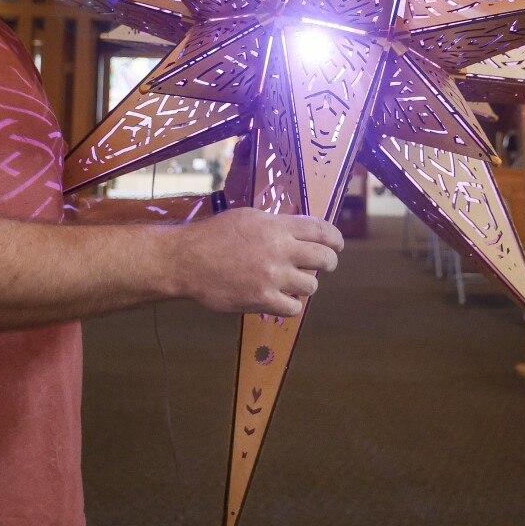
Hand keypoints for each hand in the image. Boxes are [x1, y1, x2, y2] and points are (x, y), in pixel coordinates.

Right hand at [169, 207, 343, 316]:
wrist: (187, 260)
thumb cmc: (213, 236)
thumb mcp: (247, 217)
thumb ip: (275, 224)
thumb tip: (298, 230)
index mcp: (277, 226)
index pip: (320, 230)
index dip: (335, 238)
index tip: (337, 244)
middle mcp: (280, 250)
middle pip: (324, 258)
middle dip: (328, 262)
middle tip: (323, 265)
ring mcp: (273, 276)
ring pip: (311, 285)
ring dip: (305, 285)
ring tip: (292, 283)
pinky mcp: (263, 299)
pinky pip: (293, 307)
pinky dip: (290, 305)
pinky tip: (281, 300)